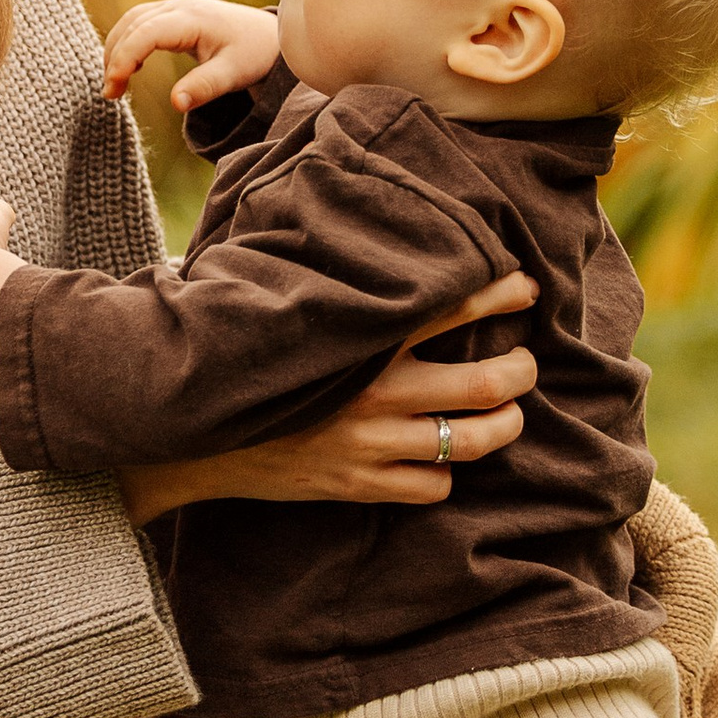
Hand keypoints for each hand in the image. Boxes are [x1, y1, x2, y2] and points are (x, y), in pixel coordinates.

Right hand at [104, 0, 284, 114]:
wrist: (270, 37)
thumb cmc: (253, 55)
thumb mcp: (233, 74)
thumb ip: (204, 88)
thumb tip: (175, 103)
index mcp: (193, 18)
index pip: (146, 33)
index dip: (124, 57)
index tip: (114, 87)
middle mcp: (180, 6)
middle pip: (132, 23)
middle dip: (114, 56)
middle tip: (111, 93)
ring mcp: (177, 7)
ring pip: (132, 20)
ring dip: (117, 48)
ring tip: (115, 84)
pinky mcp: (176, 14)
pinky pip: (141, 22)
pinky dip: (127, 42)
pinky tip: (129, 68)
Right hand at [116, 279, 537, 520]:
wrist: (192, 433)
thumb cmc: (245, 354)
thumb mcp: (287, 305)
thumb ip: (331, 278)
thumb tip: (363, 230)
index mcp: (362, 334)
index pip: (452, 303)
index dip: (500, 293)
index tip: (524, 287)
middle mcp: (377, 389)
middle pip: (487, 382)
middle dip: (520, 371)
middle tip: (523, 364)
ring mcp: (372, 442)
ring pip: (472, 440)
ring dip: (503, 426)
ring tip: (505, 416)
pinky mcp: (360, 485)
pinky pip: (434, 487)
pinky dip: (445, 475)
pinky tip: (439, 460)